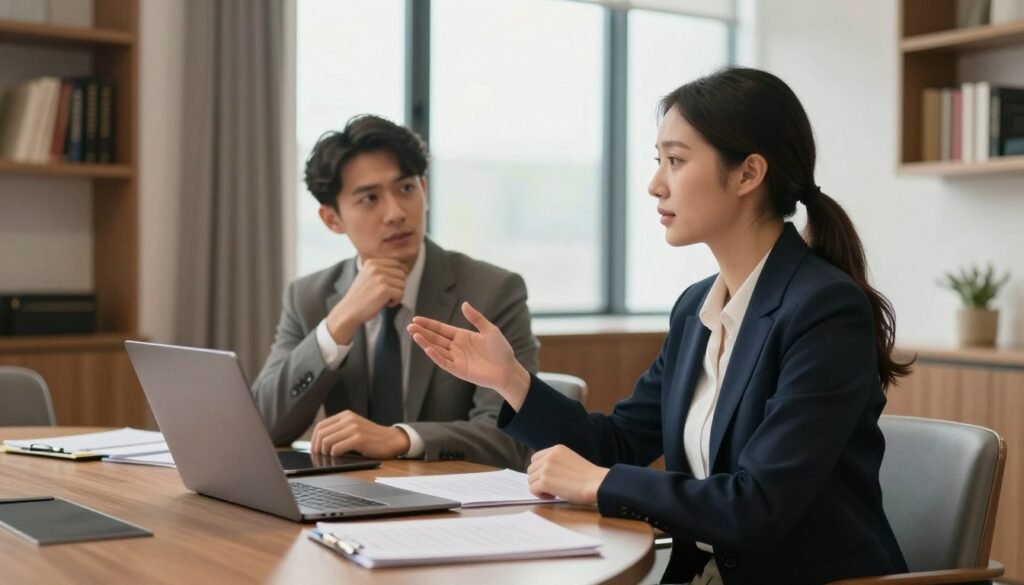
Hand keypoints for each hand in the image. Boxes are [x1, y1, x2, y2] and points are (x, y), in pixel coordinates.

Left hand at [310, 410, 410, 458]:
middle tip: (320, 455)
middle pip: (322, 434)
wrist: (391, 440)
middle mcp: (349, 419)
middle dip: (317, 447)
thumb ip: (340, 430)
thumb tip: (319, 443)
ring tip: (329, 456)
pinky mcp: (359, 439)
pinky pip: (337, 448)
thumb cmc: (372, 437)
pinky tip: (339, 456)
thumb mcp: (354, 428)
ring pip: (327, 441)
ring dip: (325, 452)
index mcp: (346, 415)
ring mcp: (354, 428)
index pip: (321, 425)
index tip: (314, 448)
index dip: (314, 439)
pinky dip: (334, 454)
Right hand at [325, 258, 407, 344]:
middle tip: (388, 295)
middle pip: (401, 273)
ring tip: (386, 299)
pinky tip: (387, 304)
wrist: (349, 311)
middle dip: (398, 285)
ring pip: (402, 283)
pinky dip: (396, 301)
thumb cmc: (361, 297)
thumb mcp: (368, 276)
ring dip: (397, 294)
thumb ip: (382, 270)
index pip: (397, 263)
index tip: (391, 285)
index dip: (398, 276)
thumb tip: (403, 270)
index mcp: (372, 262)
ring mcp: (380, 278)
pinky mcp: (384, 289)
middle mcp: (376, 267)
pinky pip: (401, 293)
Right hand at [407, 302, 530, 409]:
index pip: (441, 329)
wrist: (508, 369)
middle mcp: (456, 347)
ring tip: (414, 334)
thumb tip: (464, 304)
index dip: (429, 324)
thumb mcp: (490, 330)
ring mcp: (456, 359)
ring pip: (436, 349)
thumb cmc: (501, 350)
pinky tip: (427, 348)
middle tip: (409, 326)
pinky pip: (444, 362)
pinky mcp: (459, 370)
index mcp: (462, 336)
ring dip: (425, 342)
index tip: (416, 319)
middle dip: (422, 332)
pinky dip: (435, 356)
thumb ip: (476, 318)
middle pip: (435, 338)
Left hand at [526, 445, 609, 504]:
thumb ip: (556, 462)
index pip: (535, 458)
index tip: (547, 478)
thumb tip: (542, 473)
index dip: (539, 470)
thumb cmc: (588, 476)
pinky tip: (552, 496)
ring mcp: (545, 468)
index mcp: (556, 449)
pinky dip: (540, 495)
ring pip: (530, 480)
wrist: (596, 483)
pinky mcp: (544, 481)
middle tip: (551, 487)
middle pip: (531, 470)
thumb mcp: (570, 460)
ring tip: (553, 492)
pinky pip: (533, 490)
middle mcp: (549, 456)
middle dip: (538, 480)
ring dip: (539, 488)